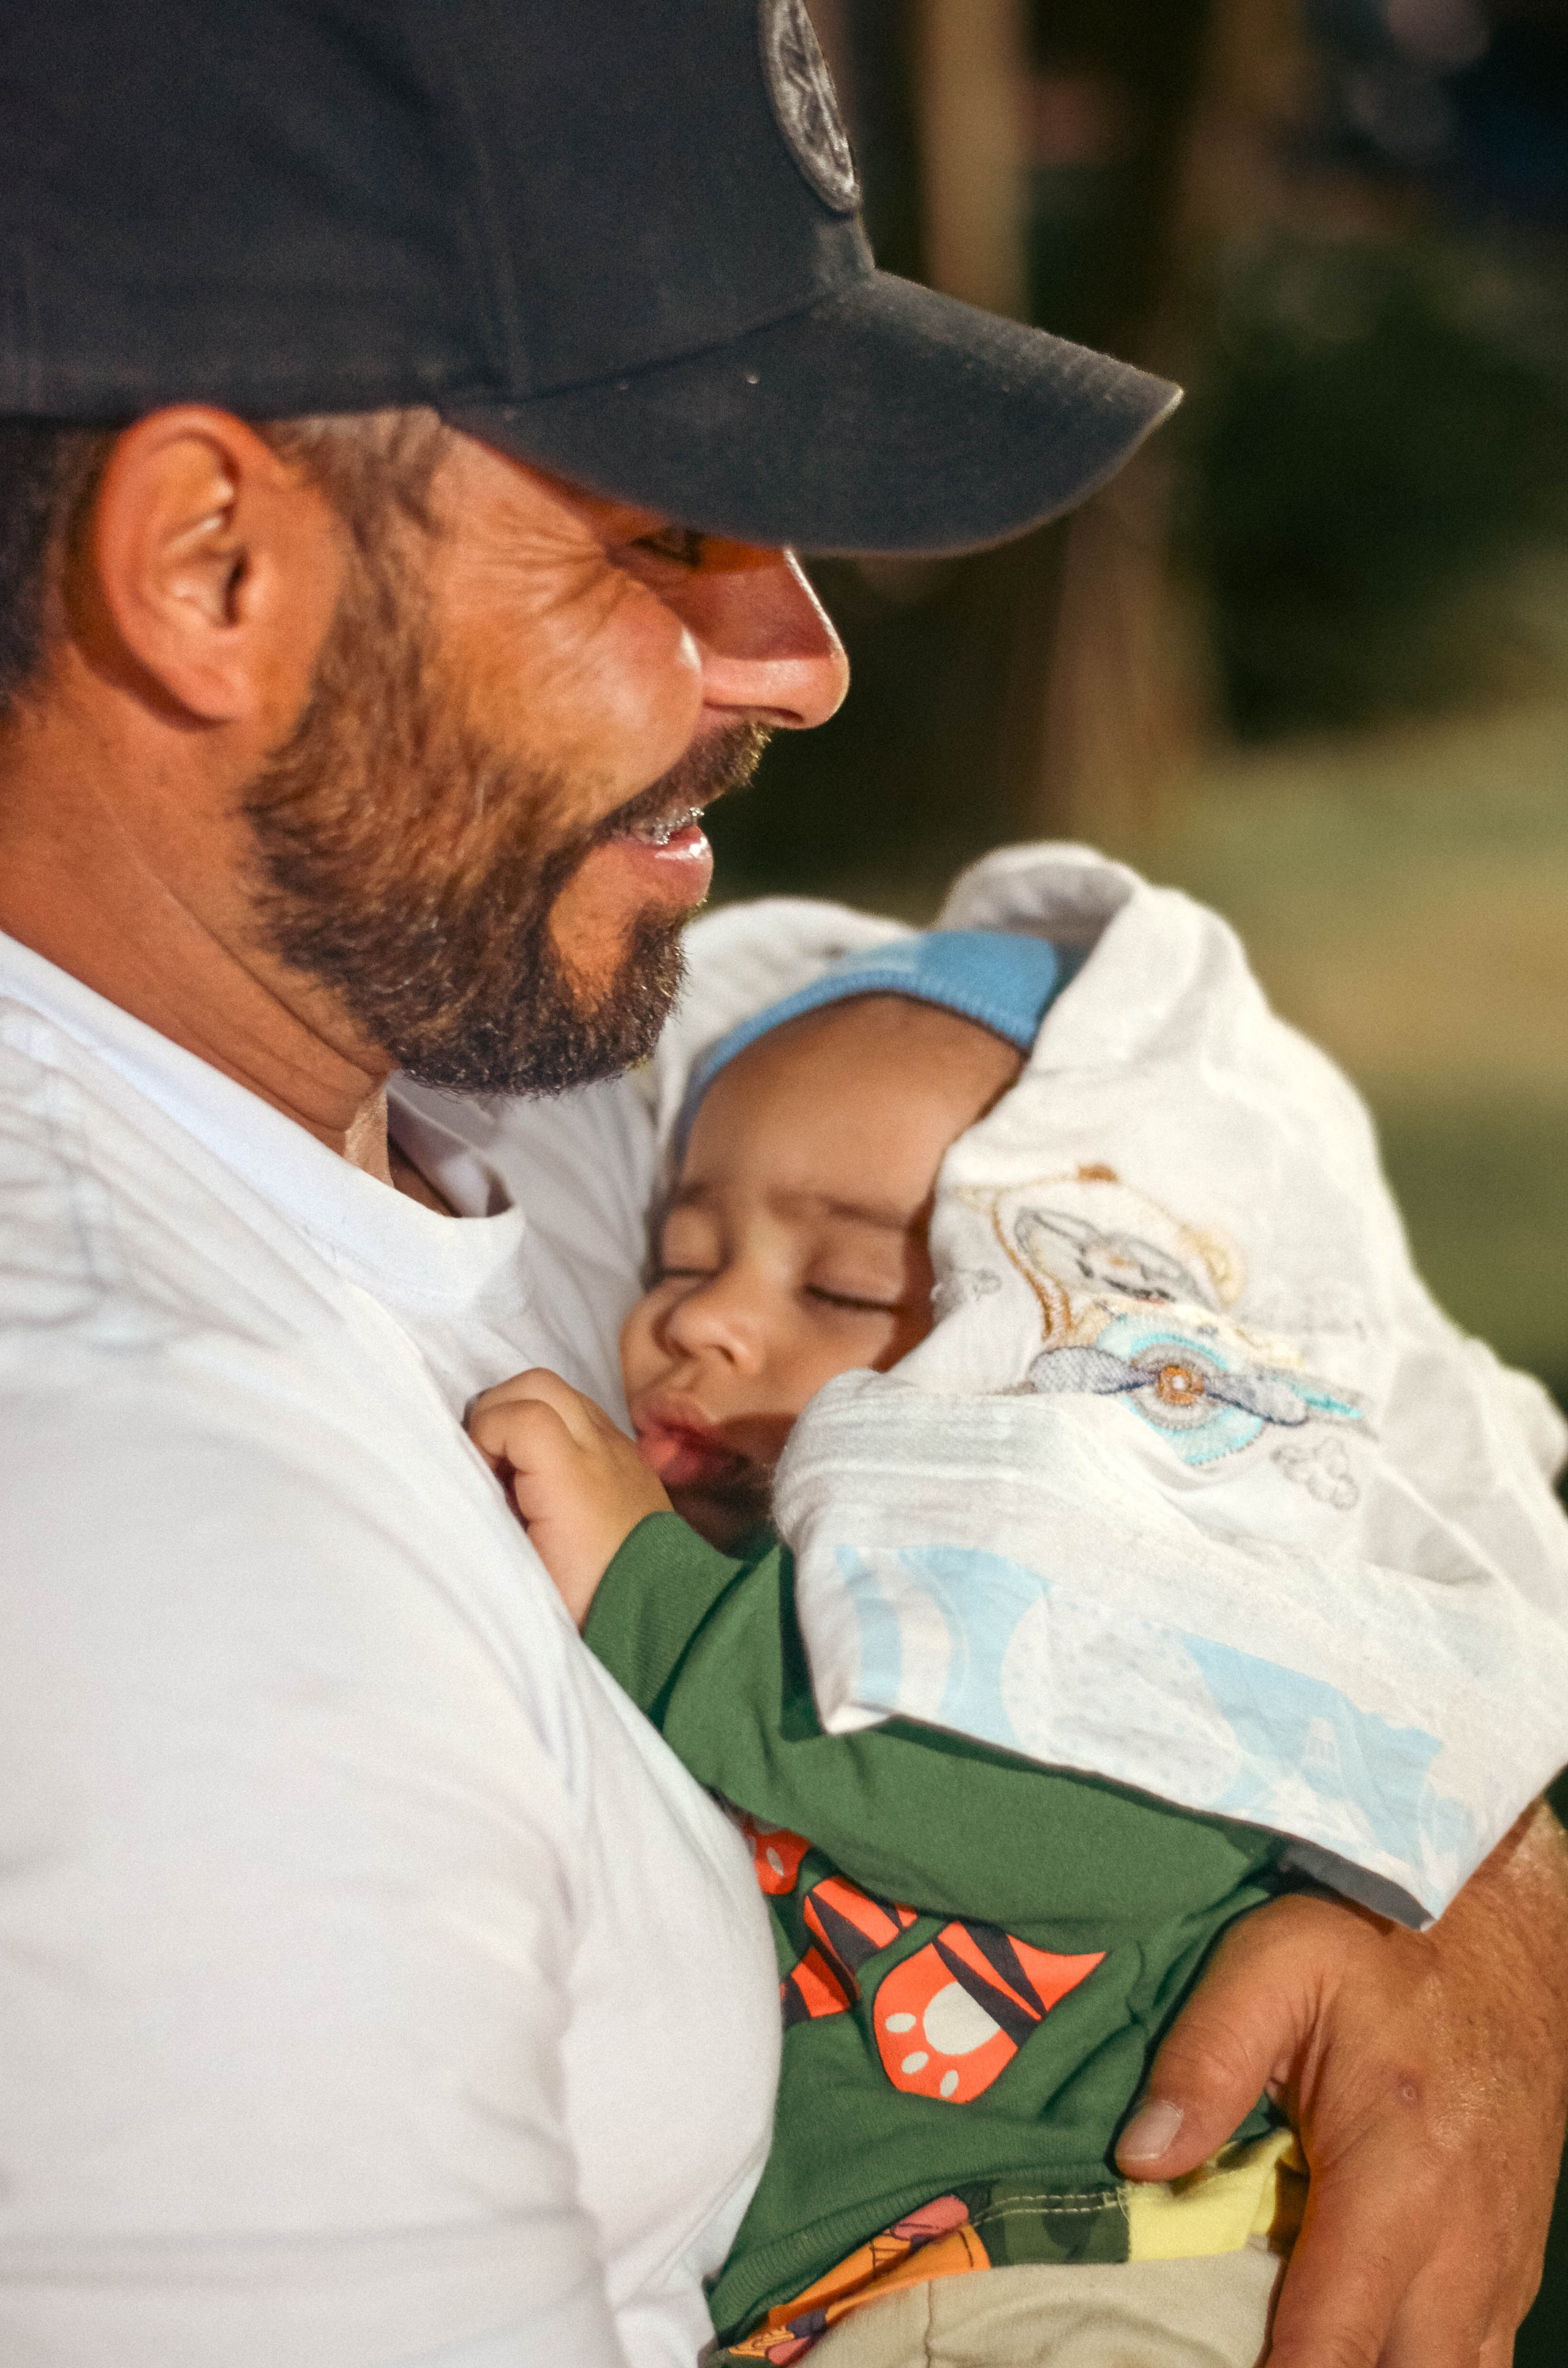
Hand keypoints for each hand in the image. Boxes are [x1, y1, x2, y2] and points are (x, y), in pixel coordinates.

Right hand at [467, 1369, 671, 1625]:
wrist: (664, 1617)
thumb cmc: (588, 1603)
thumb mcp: (525, 1566)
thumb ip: (494, 1511)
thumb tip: (472, 1480)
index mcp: (571, 1477)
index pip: (517, 1414)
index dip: (483, 1435)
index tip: (478, 1476)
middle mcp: (601, 1450)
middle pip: (539, 1384)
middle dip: (499, 1408)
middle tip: (487, 1459)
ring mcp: (620, 1450)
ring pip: (563, 1393)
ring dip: (528, 1413)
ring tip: (514, 1465)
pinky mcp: (631, 1460)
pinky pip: (585, 1416)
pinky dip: (555, 1426)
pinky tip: (545, 1472)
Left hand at [1115, 1801, 1567, 2363]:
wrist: (1501, 1922)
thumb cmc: (1378, 1939)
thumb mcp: (1273, 1962)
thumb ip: (1204, 2059)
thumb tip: (1139, 2159)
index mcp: (1397, 2180)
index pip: (1333, 2344)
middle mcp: (1464, 2242)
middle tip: (1248, 2357)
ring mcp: (1502, 2256)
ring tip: (1294, 2343)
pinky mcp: (1514, 2252)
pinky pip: (1477, 2350)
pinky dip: (1416, 2355)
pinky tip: (1359, 2335)